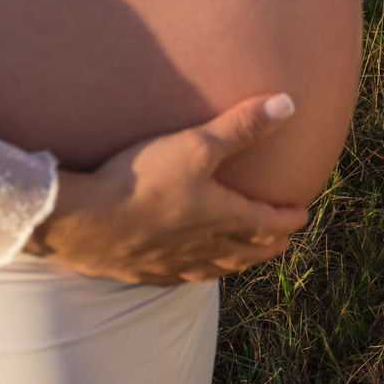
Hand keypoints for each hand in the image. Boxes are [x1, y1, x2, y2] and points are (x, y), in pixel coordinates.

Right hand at [26, 94, 308, 284]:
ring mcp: (173, 265)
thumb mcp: (197, 144)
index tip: (302, 214)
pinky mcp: (143, 272)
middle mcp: (204, 248)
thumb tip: (287, 105)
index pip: (269, 223)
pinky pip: (180, 278)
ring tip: (243, 258)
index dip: (289, 218)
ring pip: (216, 269)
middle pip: (248, 252)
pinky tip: (188, 269)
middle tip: (281, 240)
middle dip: (269, 244)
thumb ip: (242, 126)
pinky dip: (197, 272)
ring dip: (237, 263)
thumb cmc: (143, 180)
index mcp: (224, 219)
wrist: (82, 219)